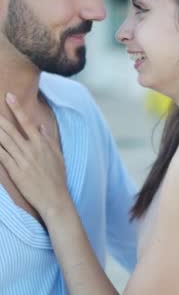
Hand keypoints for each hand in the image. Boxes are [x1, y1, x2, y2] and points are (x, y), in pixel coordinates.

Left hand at [0, 93, 69, 218]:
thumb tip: (41, 126)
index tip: (9, 96)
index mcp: (42, 143)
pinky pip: (2, 157)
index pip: (27, 121)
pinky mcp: (15, 172)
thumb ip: (48, 139)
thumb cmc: (57, 177)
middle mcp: (31, 149)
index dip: (17, 108)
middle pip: (11, 130)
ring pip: (4, 141)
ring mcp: (22, 160)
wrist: (55, 198)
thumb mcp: (57, 155)